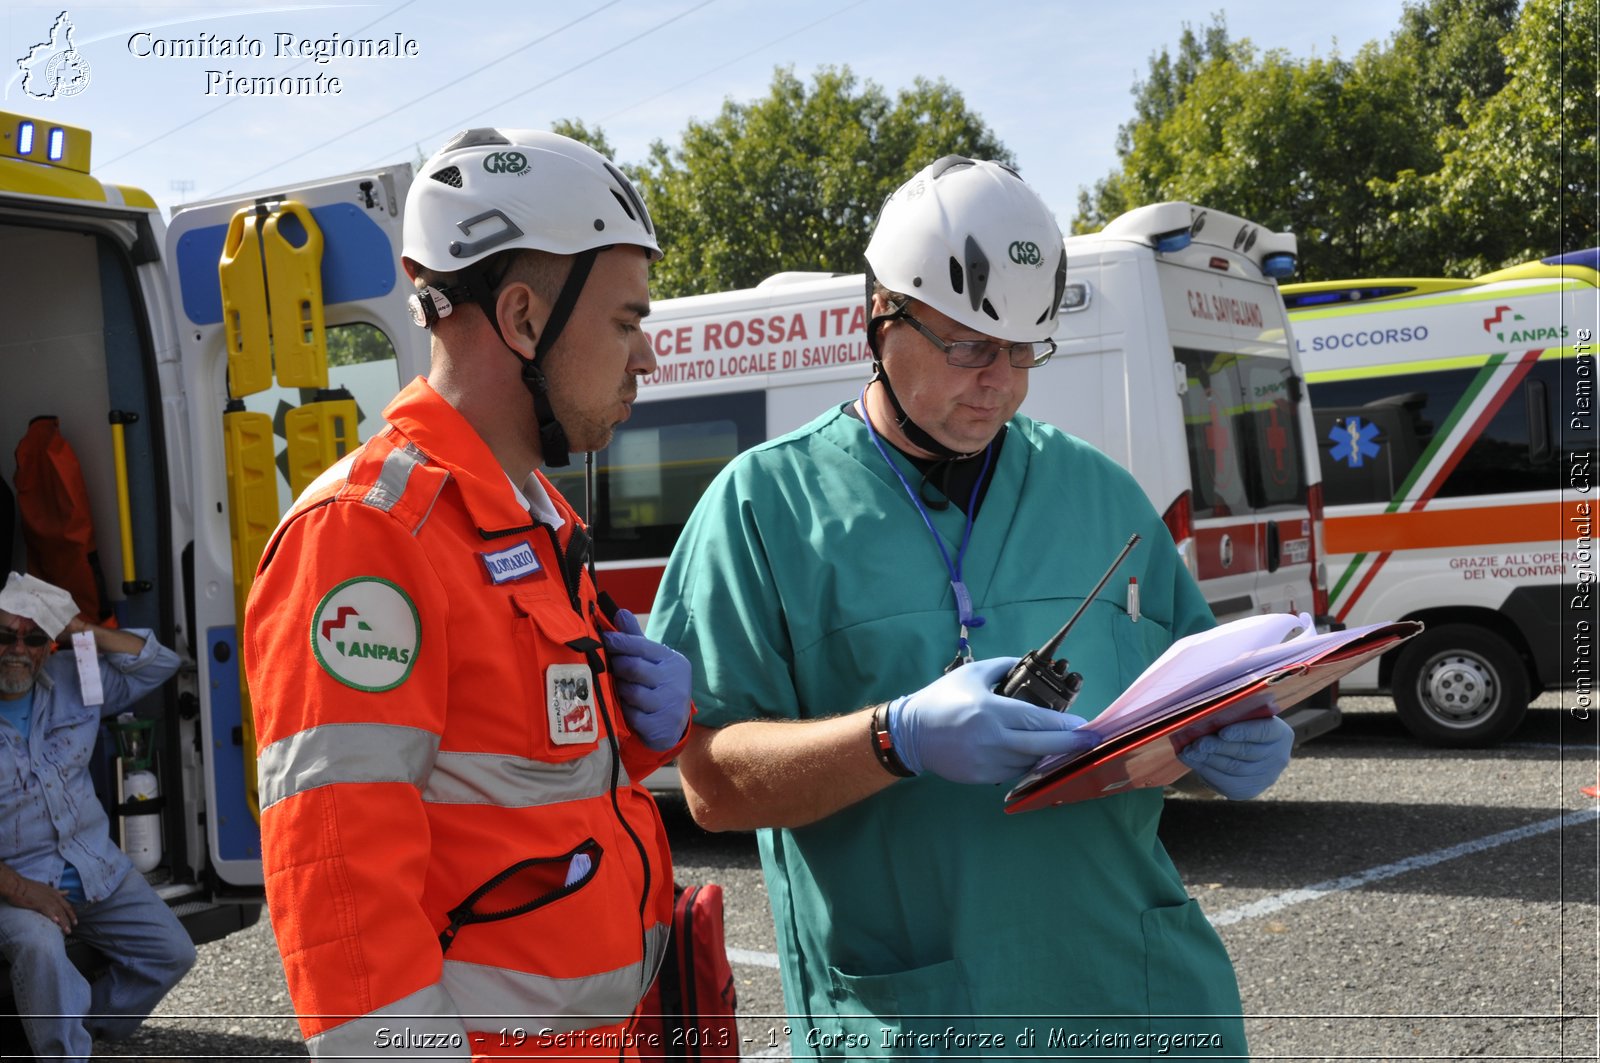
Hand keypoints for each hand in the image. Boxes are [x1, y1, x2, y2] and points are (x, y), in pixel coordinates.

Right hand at [6, 876, 76, 932]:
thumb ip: (58, 892)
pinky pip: (47, 910)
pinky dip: (52, 916)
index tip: (75, 922)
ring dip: (63, 922)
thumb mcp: (47, 888)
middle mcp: (54, 897)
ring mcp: (47, 900)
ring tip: (66, 931)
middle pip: (64, 910)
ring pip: (58, 912)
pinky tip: (56, 922)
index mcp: (56, 894)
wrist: (16, 885)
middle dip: (69, 921)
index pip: (67, 905)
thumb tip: (67, 892)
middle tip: (70, 931)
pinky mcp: (38, 903)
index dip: (72, 914)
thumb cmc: (29, 887)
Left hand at [602, 609, 691, 750]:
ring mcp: (669, 704)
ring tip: (618, 688)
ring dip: (619, 690)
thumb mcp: (652, 662)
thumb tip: (620, 612)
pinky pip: (631, 714)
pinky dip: (625, 711)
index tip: (601, 638)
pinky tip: (626, 709)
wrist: (674, 725)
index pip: (641, 646)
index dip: (618, 642)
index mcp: (673, 661)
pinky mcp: (660, 725)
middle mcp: (675, 681)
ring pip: (630, 692)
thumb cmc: (658, 686)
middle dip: (616, 666)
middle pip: (633, 667)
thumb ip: (635, 640)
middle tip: (606, 666)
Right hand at [886, 657, 1097, 784]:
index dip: (1066, 725)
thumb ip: (1003, 667)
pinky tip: (1034, 754)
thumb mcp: (973, 674)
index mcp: (992, 711)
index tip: (1085, 724)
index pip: (1038, 721)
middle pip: (1042, 746)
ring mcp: (987, 761)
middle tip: (1090, 741)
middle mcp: (992, 739)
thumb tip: (1028, 666)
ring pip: (1029, 762)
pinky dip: (1026, 763)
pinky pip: (1013, 771)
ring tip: (1061, 745)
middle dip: (1071, 744)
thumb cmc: (942, 699)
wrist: (911, 732)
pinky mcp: (981, 776)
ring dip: (1047, 754)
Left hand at [1178, 716, 1293, 799]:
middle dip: (1218, 747)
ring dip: (1208, 760)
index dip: (1242, 732)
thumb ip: (1232, 716)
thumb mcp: (1243, 717)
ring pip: (1234, 769)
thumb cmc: (1240, 726)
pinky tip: (1193, 761)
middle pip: (1245, 752)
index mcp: (1280, 733)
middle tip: (1197, 743)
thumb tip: (1205, 717)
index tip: (1222, 732)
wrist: (1245, 752)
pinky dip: (1207, 771)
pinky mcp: (1249, 791)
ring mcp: (1266, 777)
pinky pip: (1226, 783)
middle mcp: (1278, 757)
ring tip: (1189, 752)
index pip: (1262, 732)